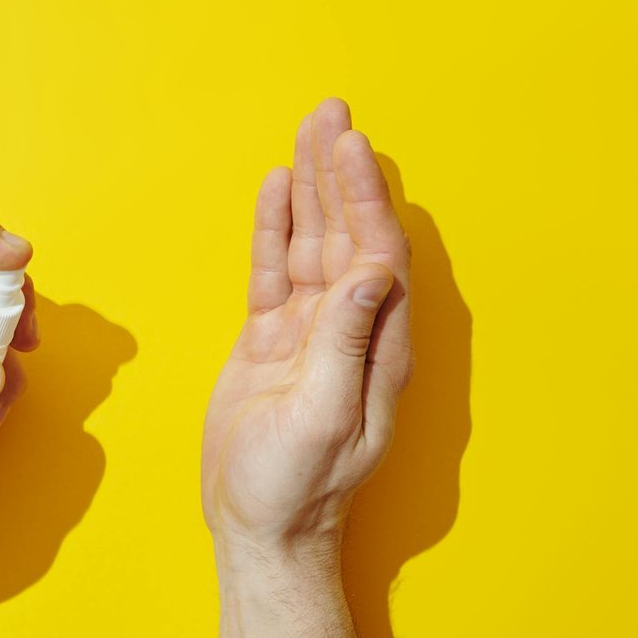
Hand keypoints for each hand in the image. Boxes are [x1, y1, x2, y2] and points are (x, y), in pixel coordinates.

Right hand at [202, 99, 411, 566]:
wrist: (260, 526)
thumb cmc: (296, 487)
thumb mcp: (322, 417)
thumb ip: (344, 341)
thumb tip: (371, 269)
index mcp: (377, 345)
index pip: (375, 251)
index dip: (364, 196)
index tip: (351, 146)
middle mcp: (351, 327)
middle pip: (348, 231)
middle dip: (340, 171)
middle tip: (331, 112)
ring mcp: (311, 330)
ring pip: (313, 240)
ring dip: (311, 185)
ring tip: (307, 129)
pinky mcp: (274, 338)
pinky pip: (276, 268)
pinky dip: (276, 227)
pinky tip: (277, 188)